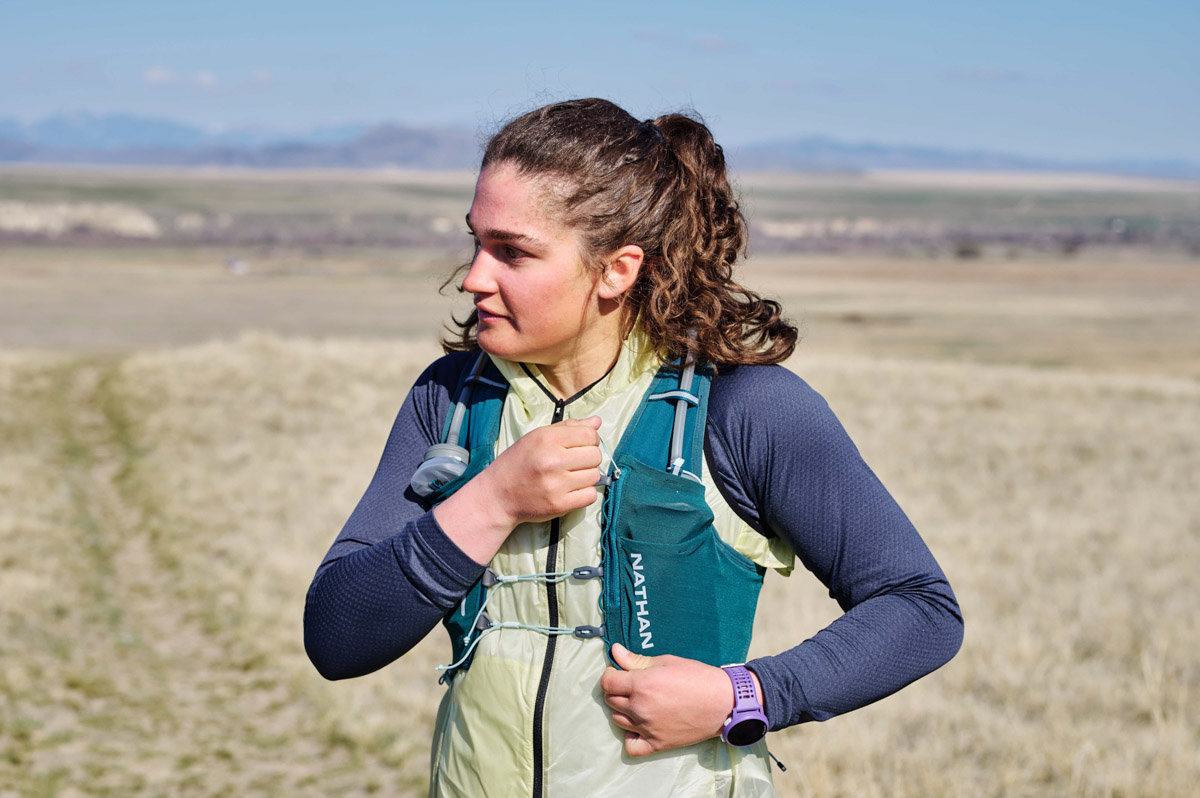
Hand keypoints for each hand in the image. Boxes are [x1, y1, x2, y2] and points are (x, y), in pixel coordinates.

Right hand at [433, 416, 602, 563]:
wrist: (498, 495)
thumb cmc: (519, 462)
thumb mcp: (537, 437)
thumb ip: (568, 427)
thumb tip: (597, 422)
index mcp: (547, 439)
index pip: (590, 435)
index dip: (590, 440)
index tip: (580, 446)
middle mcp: (552, 460)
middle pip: (595, 455)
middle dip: (589, 458)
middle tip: (575, 463)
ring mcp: (556, 484)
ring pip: (594, 476)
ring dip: (587, 476)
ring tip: (571, 477)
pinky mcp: (559, 504)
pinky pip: (590, 496)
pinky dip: (584, 493)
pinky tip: (571, 490)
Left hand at [599, 643, 748, 756]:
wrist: (723, 702)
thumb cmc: (697, 677)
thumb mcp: (666, 662)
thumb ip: (636, 660)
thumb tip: (614, 650)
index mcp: (642, 684)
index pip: (607, 682)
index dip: (610, 675)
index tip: (619, 673)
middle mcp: (641, 708)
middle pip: (610, 700)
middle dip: (616, 690)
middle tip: (631, 685)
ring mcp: (648, 728)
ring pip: (618, 720)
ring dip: (623, 710)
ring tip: (638, 703)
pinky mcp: (658, 744)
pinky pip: (631, 746)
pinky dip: (631, 738)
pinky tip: (639, 727)